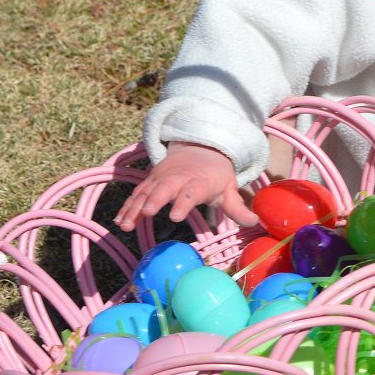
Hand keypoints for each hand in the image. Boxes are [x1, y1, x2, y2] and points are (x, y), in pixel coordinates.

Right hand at [115, 143, 259, 231]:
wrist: (200, 148)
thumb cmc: (216, 175)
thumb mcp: (229, 188)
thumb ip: (237, 208)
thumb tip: (255, 221)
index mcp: (199, 180)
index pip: (191, 191)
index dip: (183, 203)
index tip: (176, 217)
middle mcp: (177, 177)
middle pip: (164, 188)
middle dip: (154, 199)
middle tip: (146, 213)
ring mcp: (161, 178)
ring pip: (146, 192)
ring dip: (134, 207)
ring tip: (124, 225)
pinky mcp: (150, 181)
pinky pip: (137, 194)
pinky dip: (127, 207)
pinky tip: (119, 221)